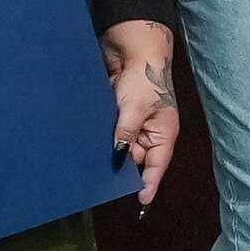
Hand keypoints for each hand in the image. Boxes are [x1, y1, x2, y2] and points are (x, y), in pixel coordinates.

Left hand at [103, 22, 178, 206]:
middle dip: (122, 167)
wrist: (132, 46)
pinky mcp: (118, 112)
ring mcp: (133, 121)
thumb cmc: (144, 77)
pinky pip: (110, 131)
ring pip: (120, 144)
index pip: (157, 165)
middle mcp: (150, 129)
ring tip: (91, 167)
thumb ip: (126, 135)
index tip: (141, 204)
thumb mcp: (135, 109)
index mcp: (163, 132)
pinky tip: (86, 145)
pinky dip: (101, 137)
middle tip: (104, 183)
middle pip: (136, 158)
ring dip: (108, 151)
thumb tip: (118, 158)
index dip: (149, 184)